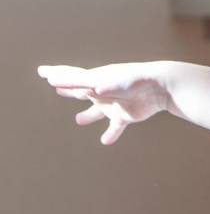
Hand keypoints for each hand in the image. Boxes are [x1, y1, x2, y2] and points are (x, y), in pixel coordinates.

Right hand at [37, 62, 173, 144]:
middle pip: (81, 91)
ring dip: (88, 115)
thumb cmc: (132, 79)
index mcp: (95, 79)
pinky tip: (105, 142)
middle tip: (56, 87)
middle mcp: (102, 91)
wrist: (161, 87)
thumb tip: (54, 81)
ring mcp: (114, 104)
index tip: (43, 71)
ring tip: (78, 119)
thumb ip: (78, 82)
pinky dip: (110, 134)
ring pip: (97, 111)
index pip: (71, 76)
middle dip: (69, 89)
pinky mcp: (126, 116)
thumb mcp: (101, 80)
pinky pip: (115, 127)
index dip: (56, 74)